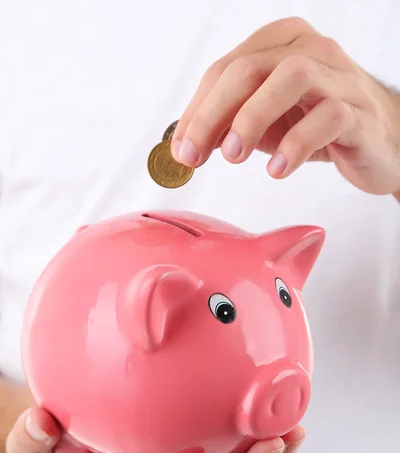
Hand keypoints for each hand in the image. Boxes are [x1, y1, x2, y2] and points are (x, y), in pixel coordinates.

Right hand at [6, 403, 303, 452]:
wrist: (84, 422)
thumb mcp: (38, 440)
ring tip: (293, 429)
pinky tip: (278, 398)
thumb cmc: (62, 437)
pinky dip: (264, 428)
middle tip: (270, 444)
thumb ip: (32, 440)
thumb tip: (41, 422)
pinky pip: (244, 444)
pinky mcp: (210, 440)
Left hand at [172, 17, 399, 196]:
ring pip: (291, 78)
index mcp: (280, 43)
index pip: (226, 69)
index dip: (197, 110)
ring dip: (252, 118)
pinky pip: (329, 117)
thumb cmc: (315, 125)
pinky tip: (278, 169)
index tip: (182, 150)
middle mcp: (311, 50)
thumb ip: (227, 124)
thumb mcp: (264, 121)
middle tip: (195, 156)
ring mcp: (338, 78)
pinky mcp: (359, 111)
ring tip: (234, 157)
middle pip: (250, 69)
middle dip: (213, 113)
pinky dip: (297, 144)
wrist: (378, 140)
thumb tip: (184, 145)